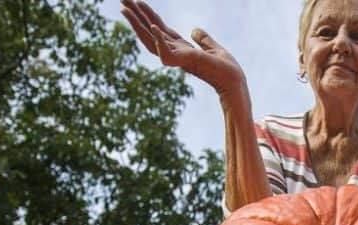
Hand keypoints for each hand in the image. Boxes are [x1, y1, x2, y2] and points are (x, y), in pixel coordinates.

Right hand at [120, 0, 244, 95]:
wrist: (235, 83)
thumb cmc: (227, 70)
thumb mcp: (213, 48)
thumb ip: (203, 39)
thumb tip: (194, 30)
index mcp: (181, 48)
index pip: (159, 28)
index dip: (148, 15)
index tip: (137, 2)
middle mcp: (176, 52)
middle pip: (149, 31)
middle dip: (135, 16)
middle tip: (122, 0)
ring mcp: (178, 58)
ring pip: (151, 40)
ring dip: (137, 25)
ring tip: (124, 9)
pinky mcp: (184, 63)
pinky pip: (166, 52)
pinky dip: (159, 40)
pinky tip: (153, 26)